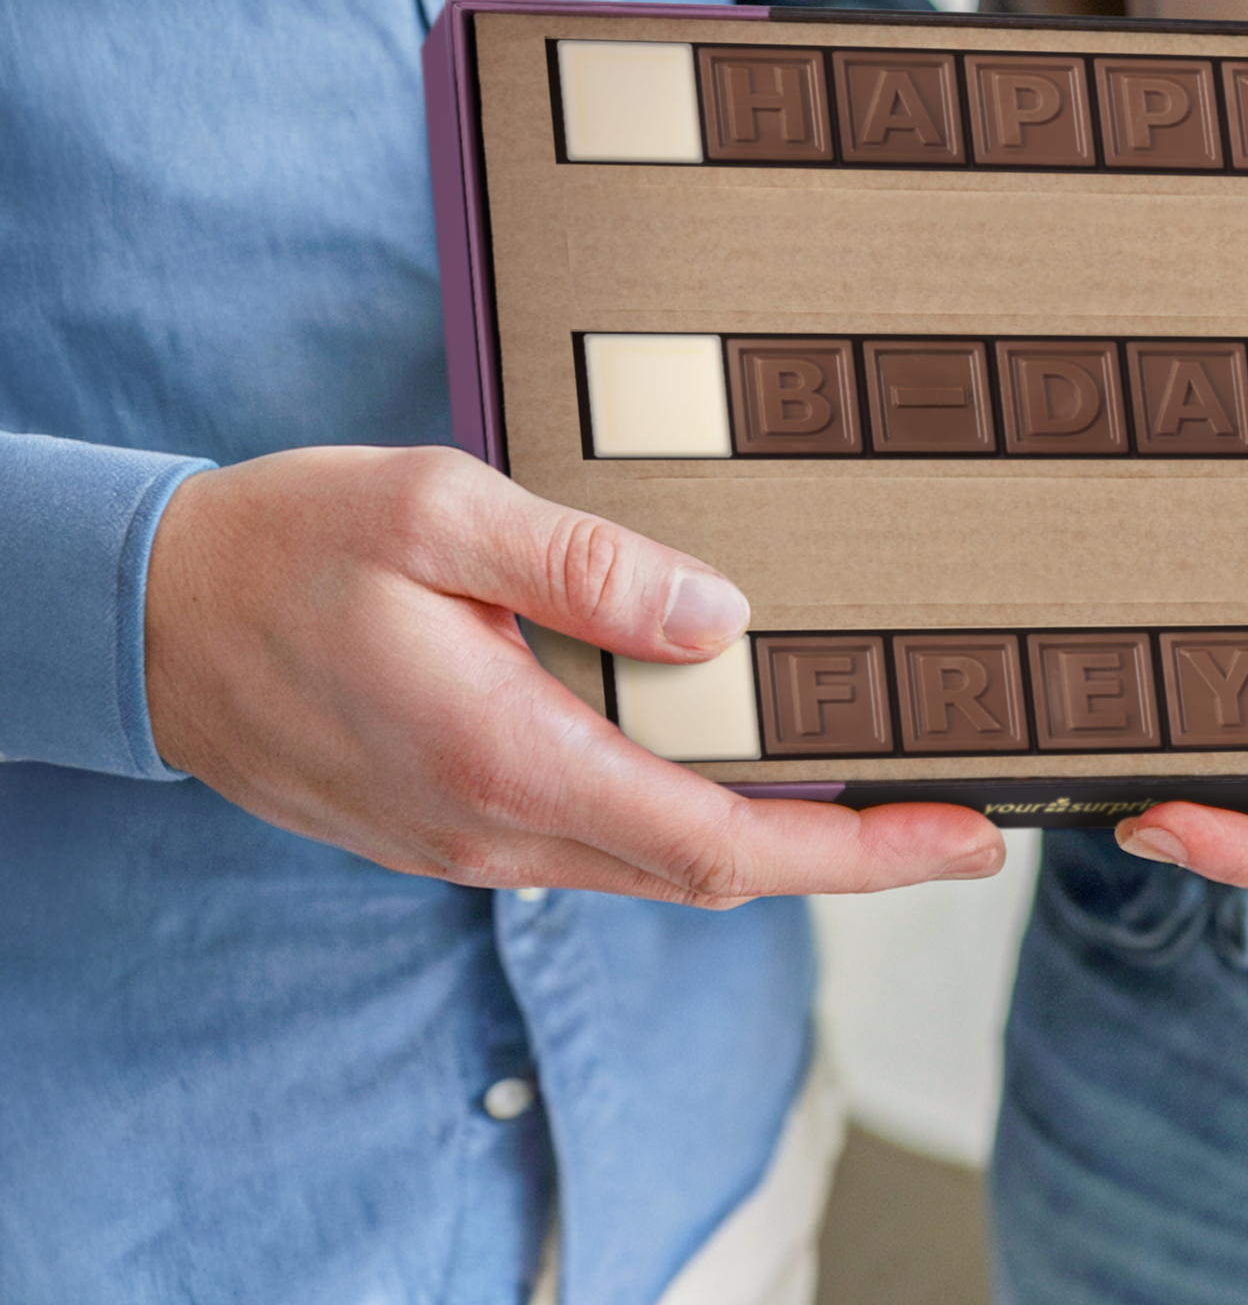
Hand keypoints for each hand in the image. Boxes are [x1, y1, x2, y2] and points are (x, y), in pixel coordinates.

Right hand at [144, 446, 1003, 903]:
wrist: (149, 622)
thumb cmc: (288, 548)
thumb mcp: (437, 512)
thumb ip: (587, 568)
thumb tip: (724, 619)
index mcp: (509, 756)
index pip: (723, 843)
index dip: (858, 850)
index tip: (961, 835)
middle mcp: (501, 828)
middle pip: (713, 873)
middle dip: (848, 854)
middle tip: (956, 812)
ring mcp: (476, 841)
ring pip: (659, 865)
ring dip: (775, 839)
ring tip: (871, 788)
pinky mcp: (458, 824)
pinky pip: (603, 841)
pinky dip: (692, 820)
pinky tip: (730, 766)